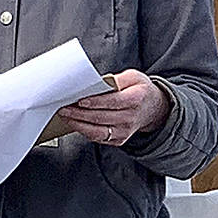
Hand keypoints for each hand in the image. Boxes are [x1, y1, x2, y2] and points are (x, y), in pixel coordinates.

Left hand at [55, 71, 169, 148]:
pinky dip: (84, 131)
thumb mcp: (133, 77)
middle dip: (80, 113)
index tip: (80, 101)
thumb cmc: (140, 90)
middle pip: (101, 117)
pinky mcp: (118, 140)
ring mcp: (125, 131)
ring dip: (79, 125)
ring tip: (66, 117)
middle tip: (64, 108)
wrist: (153, 108)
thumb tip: (97, 83)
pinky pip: (98, 138)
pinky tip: (75, 123)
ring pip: (98, 131)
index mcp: (136, 99)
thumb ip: (116, 80)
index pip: (113, 102)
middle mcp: (131, 118)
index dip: (95, 102)